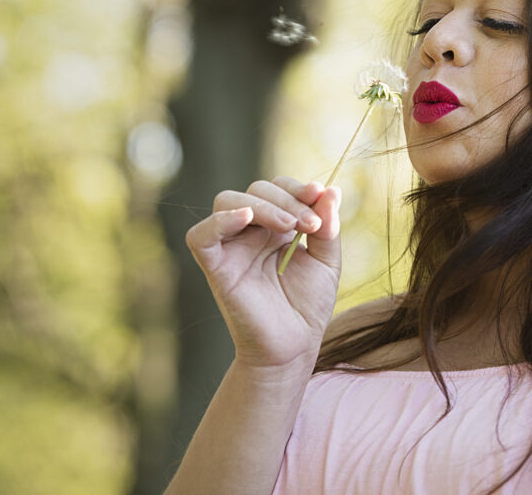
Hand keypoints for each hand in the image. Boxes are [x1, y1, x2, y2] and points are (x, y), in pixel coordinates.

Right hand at [185, 176, 342, 370]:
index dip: (297, 187)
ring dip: (263, 205)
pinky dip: (219, 221)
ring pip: (228, 201)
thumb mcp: (327, 260)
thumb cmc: (308, 305)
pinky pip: (201, 236)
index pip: (277, 188)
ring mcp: (231, 247)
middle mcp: (250, 232)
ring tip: (291, 226)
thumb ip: (328, 226)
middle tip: (310, 224)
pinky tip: (246, 218)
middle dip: (286, 199)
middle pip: (255, 190)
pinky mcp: (216, 267)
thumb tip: (331, 191)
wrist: (294, 345)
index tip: (320, 195)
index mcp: (275, 227)